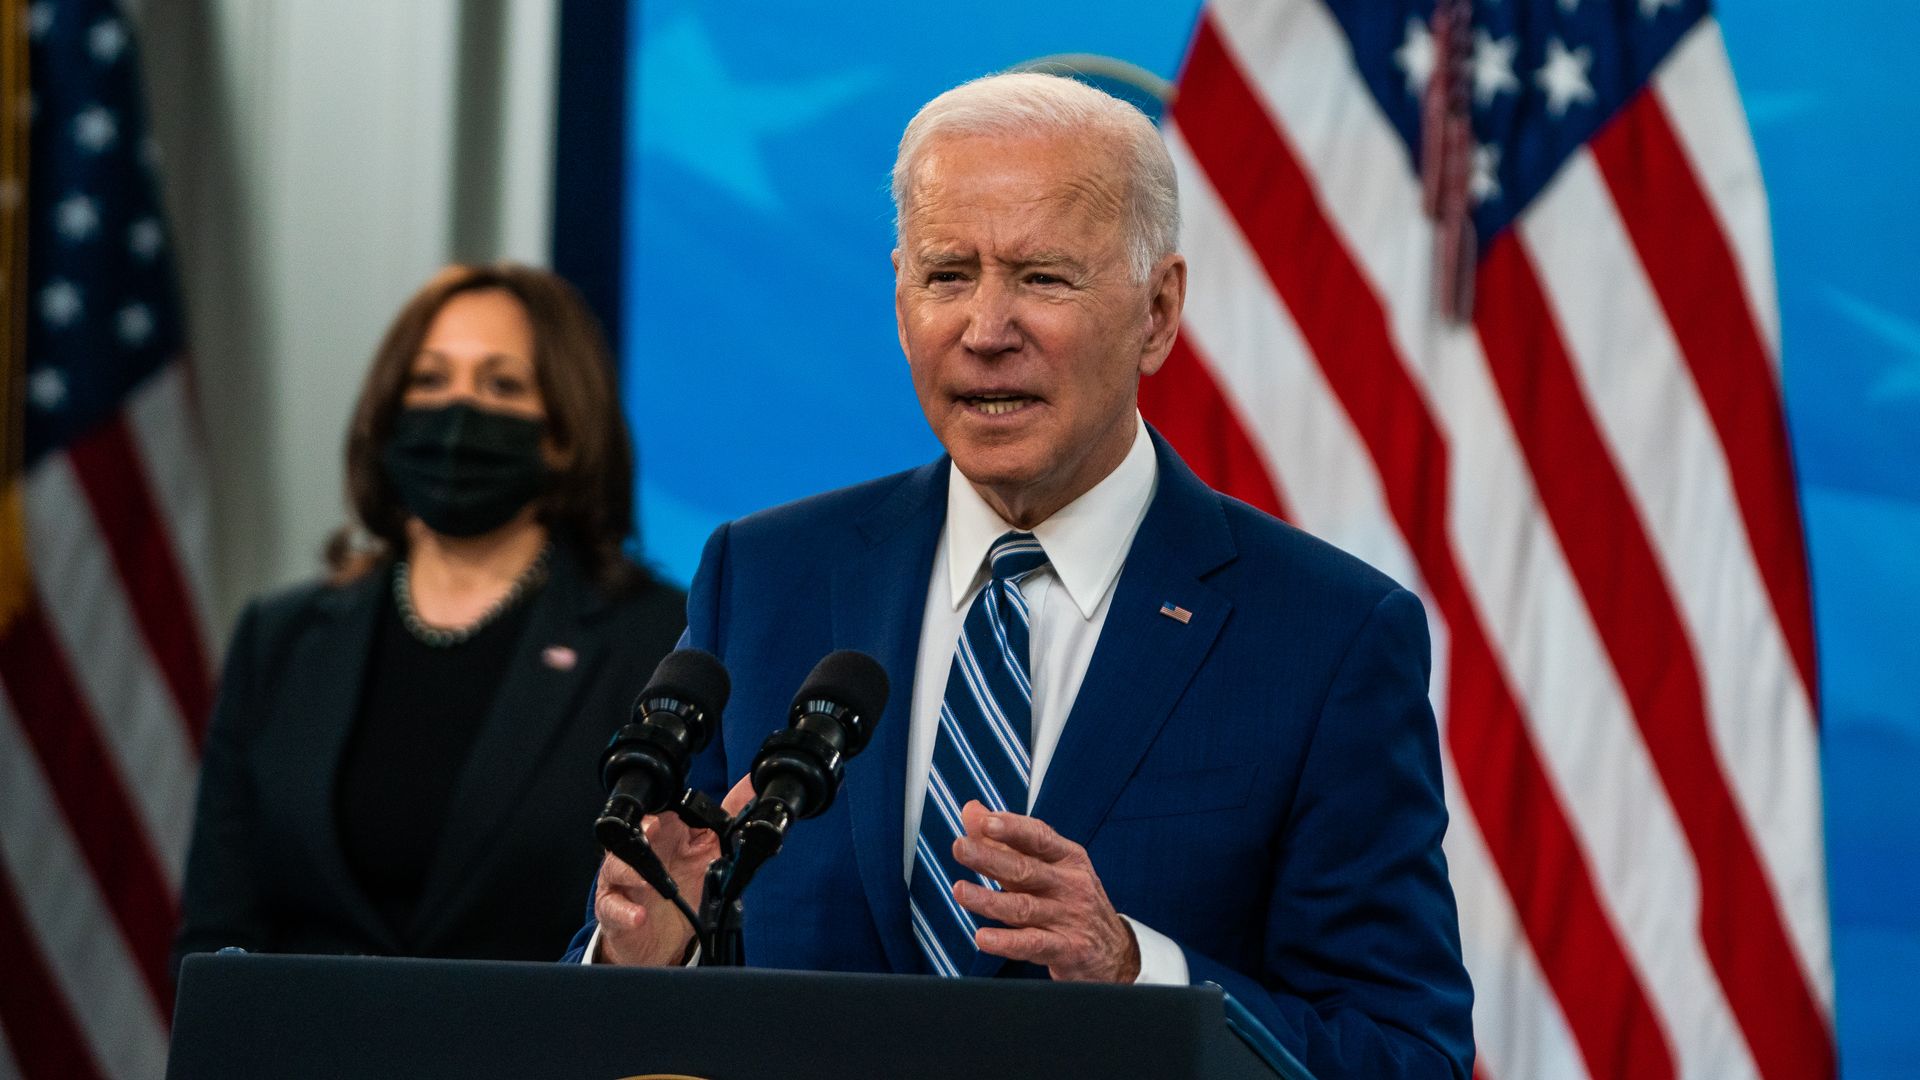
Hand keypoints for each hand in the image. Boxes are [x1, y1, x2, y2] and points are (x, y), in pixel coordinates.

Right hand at [593, 773, 754, 965]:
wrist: (660, 938)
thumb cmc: (682, 890)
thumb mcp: (710, 856)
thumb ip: (728, 823)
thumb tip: (749, 789)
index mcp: (662, 837)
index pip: (655, 816)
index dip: (657, 815)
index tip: (663, 819)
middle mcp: (638, 855)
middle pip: (630, 835)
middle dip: (639, 833)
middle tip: (651, 833)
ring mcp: (622, 882)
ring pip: (615, 867)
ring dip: (629, 871)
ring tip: (645, 881)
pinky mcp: (613, 910)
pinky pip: (612, 907)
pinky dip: (624, 912)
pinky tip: (639, 916)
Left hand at [950, 800, 1141, 982]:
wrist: (1115, 952)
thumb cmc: (1073, 902)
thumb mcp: (1048, 866)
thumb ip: (1006, 841)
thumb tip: (972, 811)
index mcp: (1067, 858)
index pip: (1039, 837)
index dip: (1012, 828)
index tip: (986, 821)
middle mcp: (1070, 884)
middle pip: (1026, 869)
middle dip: (990, 857)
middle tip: (961, 848)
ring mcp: (1069, 917)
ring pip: (1023, 907)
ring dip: (989, 899)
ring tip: (960, 891)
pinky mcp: (1067, 949)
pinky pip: (1032, 944)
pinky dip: (1006, 942)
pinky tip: (983, 937)